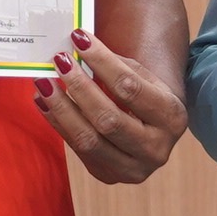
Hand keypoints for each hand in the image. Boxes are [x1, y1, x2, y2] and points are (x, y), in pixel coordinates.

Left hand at [38, 28, 183, 186]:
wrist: (154, 130)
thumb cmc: (145, 94)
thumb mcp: (143, 77)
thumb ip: (115, 65)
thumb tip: (75, 49)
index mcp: (172, 117)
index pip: (130, 87)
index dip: (102, 62)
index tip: (79, 39)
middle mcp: (156, 149)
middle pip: (108, 119)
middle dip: (79, 87)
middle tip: (59, 61)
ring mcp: (133, 169)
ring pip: (89, 140)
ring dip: (61, 109)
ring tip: (43, 83)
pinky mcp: (110, 176)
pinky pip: (77, 150)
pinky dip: (58, 123)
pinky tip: (44, 102)